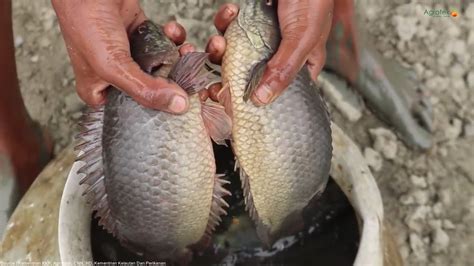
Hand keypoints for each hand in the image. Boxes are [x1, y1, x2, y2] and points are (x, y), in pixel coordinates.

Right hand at [52, 0, 188, 113]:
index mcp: (99, 92)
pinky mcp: (141, 34)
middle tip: (190, 77)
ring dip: (178, 58)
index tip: (181, 107)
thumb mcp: (113, 66)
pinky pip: (163, 43)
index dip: (158, 111)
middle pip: (152, 89)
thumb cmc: (86, 23)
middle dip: (174, 82)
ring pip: (162, 65)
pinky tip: (171, 30)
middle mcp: (115, 76)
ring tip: (186, 50)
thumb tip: (179, 106)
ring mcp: (130, 55)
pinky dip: (172, 37)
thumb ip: (145, 89)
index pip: (134, 112)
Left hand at [206, 1, 333, 105]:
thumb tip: (262, 100)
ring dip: (222, 49)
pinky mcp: (248, 20)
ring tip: (220, 41)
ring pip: (236, 53)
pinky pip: (230, 27)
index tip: (234, 105)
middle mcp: (279, 54)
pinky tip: (230, 12)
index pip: (278, 92)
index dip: (257, 101)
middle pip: (251, 76)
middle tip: (216, 84)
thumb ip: (284, 69)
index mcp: (300, 65)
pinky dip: (225, 21)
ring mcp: (262, 37)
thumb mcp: (302, 38)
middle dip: (231, 78)